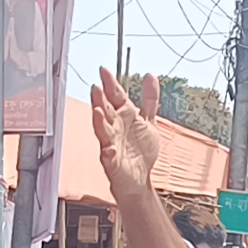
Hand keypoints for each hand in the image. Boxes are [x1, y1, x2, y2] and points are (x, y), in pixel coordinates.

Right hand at [90, 69, 161, 189]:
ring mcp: (112, 143)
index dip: (110, 83)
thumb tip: (150, 77)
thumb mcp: (149, 120)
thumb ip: (149, 99)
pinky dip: (107, 150)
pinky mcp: (112, 161)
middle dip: (100, 99)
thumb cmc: (140, 150)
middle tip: (96, 87)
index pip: (115, 96)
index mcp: (124, 116)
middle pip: (106, 110)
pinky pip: (108, 154)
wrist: (140, 177)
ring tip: (96, 109)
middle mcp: (115, 127)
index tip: (104, 70)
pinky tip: (107, 147)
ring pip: (103, 129)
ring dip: (99, 120)